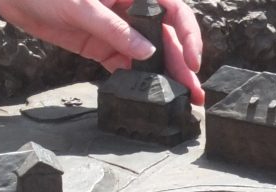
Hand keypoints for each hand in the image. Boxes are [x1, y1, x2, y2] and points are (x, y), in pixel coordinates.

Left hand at [0, 0, 205, 104]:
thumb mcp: (82, 7)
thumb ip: (115, 30)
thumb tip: (146, 53)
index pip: (173, 11)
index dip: (188, 36)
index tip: (193, 61)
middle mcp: (129, 9)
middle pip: (163, 38)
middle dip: (181, 64)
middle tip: (193, 92)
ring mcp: (114, 28)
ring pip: (146, 54)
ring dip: (162, 76)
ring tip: (177, 99)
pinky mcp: (98, 44)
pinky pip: (122, 63)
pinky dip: (133, 78)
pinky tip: (144, 93)